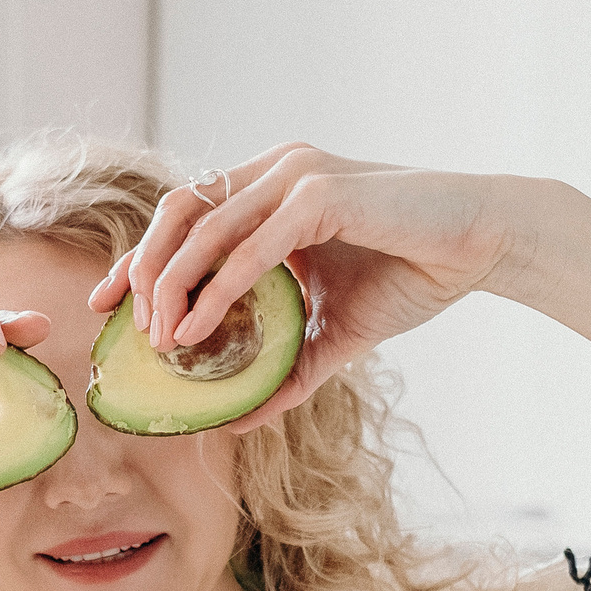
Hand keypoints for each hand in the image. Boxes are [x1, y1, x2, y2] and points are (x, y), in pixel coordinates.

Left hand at [85, 143, 518, 428]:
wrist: (484, 245)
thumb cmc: (415, 273)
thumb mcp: (334, 333)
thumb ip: (286, 368)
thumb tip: (239, 419)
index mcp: (270, 188)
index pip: (184, 215)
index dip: (138, 259)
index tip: (106, 306)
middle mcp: (275, 171)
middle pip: (177, 212)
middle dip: (140, 270)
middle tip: (126, 327)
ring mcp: (296, 176)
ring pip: (205, 226)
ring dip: (172, 285)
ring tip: (159, 340)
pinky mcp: (322, 193)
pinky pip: (251, 245)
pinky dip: (218, 290)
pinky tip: (198, 330)